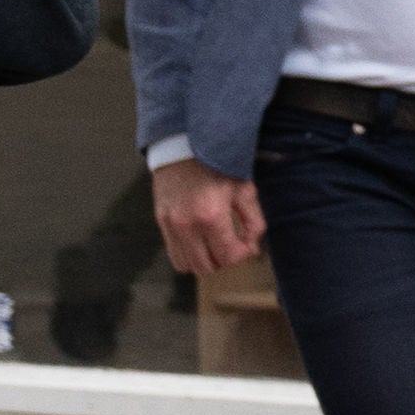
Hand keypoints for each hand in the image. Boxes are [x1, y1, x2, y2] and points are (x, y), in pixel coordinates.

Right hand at [153, 159, 265, 278]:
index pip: (227, 257)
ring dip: (205, 261)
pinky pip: (173, 253)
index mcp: (211, 217)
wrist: (185, 146)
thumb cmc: (220, 166)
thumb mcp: (245, 190)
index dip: (242, 255)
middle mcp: (187, 225)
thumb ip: (254, 223)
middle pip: (206, 267)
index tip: (247, 243)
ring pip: (186, 265)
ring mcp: (170, 225)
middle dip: (224, 261)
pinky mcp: (160, 221)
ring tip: (216, 244)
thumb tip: (252, 250)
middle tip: (232, 245)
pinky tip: (200, 240)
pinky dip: (189, 254)